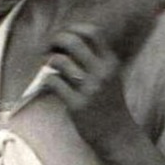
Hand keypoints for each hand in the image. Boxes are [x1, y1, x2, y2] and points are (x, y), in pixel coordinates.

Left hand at [43, 22, 134, 147]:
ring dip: (49, 61)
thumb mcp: (110, 76)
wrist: (117, 135)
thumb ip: (95, 58)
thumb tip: (67, 39)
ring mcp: (89, 88)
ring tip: (50, 68)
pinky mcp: (77, 104)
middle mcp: (101, 72)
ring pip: (59, 61)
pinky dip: (47, 80)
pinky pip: (53, 81)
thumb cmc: (109, 103)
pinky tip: (51, 85)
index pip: (91, 31)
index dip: (72, 28)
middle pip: (72, 41)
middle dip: (54, 40)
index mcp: (110, 62)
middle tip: (48, 48)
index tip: (62, 37)